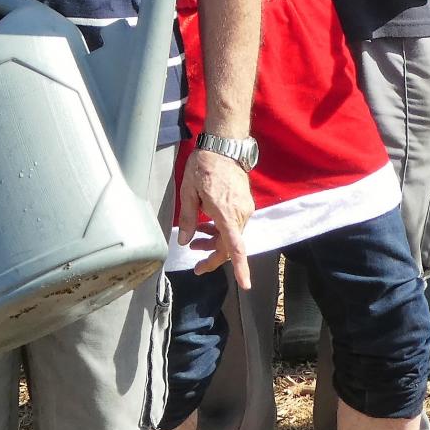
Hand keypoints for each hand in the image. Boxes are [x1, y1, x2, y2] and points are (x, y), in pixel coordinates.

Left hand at [176, 147, 253, 288]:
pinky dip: (221, 231)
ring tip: (195, 241)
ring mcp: (245, 208)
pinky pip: (234, 225)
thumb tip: (184, 241)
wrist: (224, 145)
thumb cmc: (204, 166)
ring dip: (215, 242)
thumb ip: (187, 219)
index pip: (235, 247)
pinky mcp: (245, 203)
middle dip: (213, 257)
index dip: (240, 267)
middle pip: (231, 246)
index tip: (245, 284)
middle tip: (196, 266)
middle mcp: (240, 214)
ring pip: (232, 236)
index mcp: (226, 213)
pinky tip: (205, 226)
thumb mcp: (189, 192)